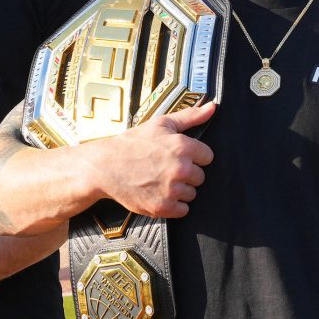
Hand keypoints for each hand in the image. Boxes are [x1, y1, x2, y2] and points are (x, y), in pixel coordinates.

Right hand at [96, 102, 215, 218]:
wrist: (105, 167)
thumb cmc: (132, 144)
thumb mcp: (160, 124)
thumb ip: (190, 116)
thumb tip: (212, 107)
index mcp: (183, 146)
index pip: (208, 157)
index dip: (194, 157)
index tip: (180, 156)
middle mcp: (180, 169)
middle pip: (200, 177)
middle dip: (187, 174)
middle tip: (167, 169)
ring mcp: (171, 189)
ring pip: (192, 194)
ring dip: (180, 190)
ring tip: (161, 181)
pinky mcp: (162, 207)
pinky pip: (183, 210)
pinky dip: (174, 206)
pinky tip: (160, 194)